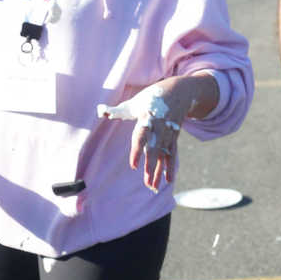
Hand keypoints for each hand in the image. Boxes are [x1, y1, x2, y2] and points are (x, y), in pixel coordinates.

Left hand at [98, 76, 208, 191]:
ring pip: (164, 156)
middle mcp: (161, 128)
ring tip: (153, 188)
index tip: (133, 166)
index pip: (142, 137)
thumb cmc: (152, 97)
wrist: (180, 92)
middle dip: (150, 166)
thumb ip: (118, 110)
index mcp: (149, 118)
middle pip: (155, 150)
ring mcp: (169, 134)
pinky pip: (172, 155)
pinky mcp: (173, 138)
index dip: (138, 151)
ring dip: (159, 172)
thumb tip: (100, 111)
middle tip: (146, 183)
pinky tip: (168, 181)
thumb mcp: (135, 101)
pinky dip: (170, 168)